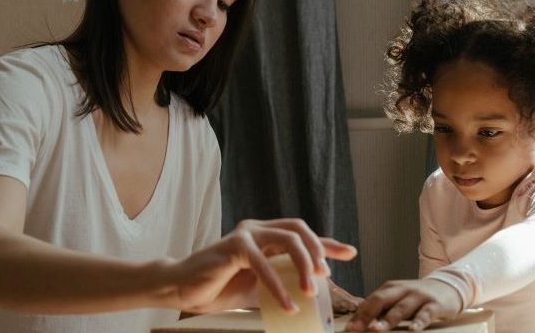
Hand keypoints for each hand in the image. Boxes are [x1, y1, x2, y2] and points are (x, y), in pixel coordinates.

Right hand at [168, 218, 356, 313]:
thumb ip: (281, 280)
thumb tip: (309, 293)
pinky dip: (278, 286)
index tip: (350, 253)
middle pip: (299, 229)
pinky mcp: (234, 246)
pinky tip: (287, 305)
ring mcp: (246, 234)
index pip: (302, 234)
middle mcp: (258, 229)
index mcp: (265, 235)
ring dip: (304, 267)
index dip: (328, 243)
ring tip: (309, 292)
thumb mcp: (259, 285)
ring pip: (287, 240)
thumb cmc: (220, 287)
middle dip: (318, 250)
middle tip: (325, 276)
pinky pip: (264, 263)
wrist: (183, 289)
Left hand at [345, 278, 461, 330]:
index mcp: (390, 288)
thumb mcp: (398, 298)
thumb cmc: (417, 297)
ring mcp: (418, 296)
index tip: (348, 327)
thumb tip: (357, 319)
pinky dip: (418, 322)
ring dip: (388, 320)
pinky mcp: (434, 304)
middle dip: (367, 315)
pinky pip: (425, 314)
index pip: (370, 300)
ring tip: (376, 330)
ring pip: (401, 308)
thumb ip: (381, 307)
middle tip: (356, 328)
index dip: (358, 314)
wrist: (448, 286)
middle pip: (381, 300)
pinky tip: (412, 331)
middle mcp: (402, 290)